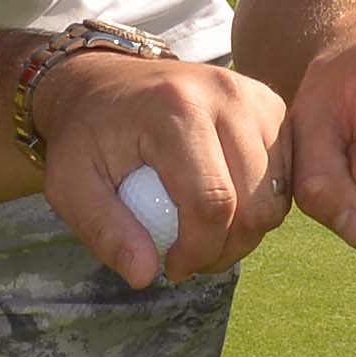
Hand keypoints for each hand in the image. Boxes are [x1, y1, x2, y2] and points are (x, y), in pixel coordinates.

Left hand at [37, 51, 289, 287]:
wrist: (105, 80)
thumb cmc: (86, 135)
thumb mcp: (69, 183)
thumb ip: (104, 231)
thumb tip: (146, 276)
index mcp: (175, 109)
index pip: (212, 202)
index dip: (198, 251)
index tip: (171, 267)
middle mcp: (226, 95)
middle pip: (255, 204)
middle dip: (225, 249)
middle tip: (188, 257)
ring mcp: (255, 97)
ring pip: (277, 196)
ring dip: (246, 231)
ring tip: (204, 232)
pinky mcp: (271, 106)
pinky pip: (286, 177)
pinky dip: (260, 205)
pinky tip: (224, 206)